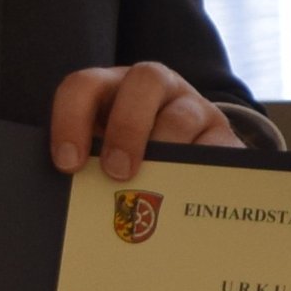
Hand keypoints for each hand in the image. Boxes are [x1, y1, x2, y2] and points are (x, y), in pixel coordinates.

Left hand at [46, 62, 241, 180]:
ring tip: (155, 187)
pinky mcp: (222, 133)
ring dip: (164, 149)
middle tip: (117, 172)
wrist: (185, 167)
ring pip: (181, 115)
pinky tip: (188, 191)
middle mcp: (155, 87)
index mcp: (112, 89)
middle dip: (127, 126)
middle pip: (145, 80)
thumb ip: (86, 171)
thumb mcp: (104, 159)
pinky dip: (200, 166)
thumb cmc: (130, 165)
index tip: (69, 163)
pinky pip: (217, 145)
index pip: (85, 85)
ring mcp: (193, 106)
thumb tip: (68, 210)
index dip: (71, 118)